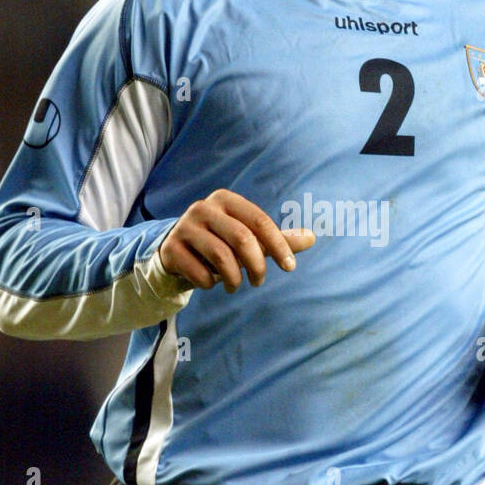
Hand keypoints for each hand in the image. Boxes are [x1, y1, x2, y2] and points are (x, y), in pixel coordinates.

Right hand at [159, 189, 314, 292]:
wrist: (175, 251)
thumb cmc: (220, 242)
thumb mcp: (249, 238)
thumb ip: (278, 239)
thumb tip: (312, 238)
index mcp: (226, 200)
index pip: (260, 221)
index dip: (279, 245)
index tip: (290, 267)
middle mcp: (204, 208)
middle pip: (242, 238)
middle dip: (257, 265)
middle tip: (259, 281)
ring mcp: (185, 227)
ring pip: (221, 256)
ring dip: (234, 278)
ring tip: (236, 285)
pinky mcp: (171, 248)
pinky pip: (199, 272)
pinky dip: (210, 283)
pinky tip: (210, 282)